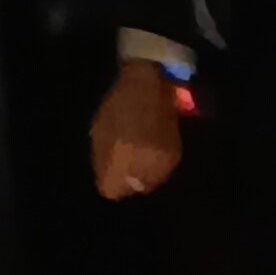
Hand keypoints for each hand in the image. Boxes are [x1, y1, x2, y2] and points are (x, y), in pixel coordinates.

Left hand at [85, 57, 185, 202]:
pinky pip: (163, 172)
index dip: (109, 182)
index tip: (109, 173)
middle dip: (127, 179)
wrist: (150, 84)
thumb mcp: (100, 130)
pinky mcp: (175, 155)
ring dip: (143, 173)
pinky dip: (157, 165)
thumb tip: (107, 180)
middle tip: (125, 163)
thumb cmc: (119, 104)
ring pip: (150, 183)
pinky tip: (151, 150)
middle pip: (132, 189)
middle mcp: (141, 163)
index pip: (111, 190)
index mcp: (118, 156)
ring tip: (139, 155)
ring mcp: (161, 161)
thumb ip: (102, 158)